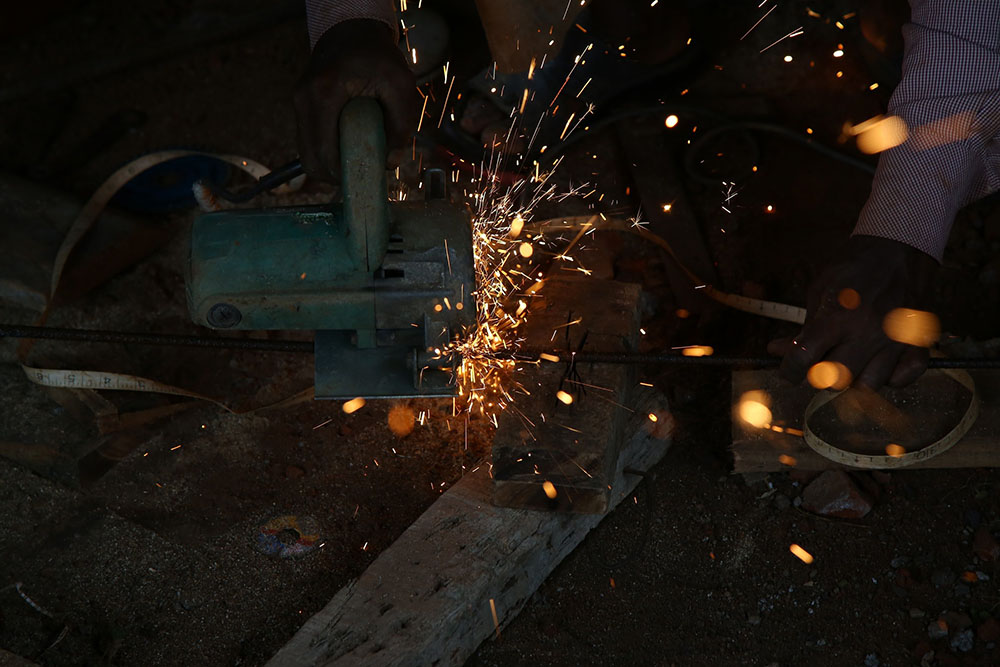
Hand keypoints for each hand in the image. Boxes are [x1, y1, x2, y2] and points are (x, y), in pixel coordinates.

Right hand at [294, 19, 419, 182]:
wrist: (352, 32)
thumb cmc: (377, 56)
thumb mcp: (401, 85)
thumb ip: (401, 125)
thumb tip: (390, 163)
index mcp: (324, 93)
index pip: (324, 152)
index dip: (343, 174)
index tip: (366, 178)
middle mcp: (304, 99)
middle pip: (311, 160)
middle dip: (337, 176)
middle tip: (363, 175)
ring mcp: (299, 104)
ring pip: (307, 155)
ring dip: (331, 166)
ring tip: (357, 163)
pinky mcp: (302, 108)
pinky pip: (310, 143)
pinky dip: (327, 153)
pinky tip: (348, 150)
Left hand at [767, 235, 938, 389]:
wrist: (896, 248)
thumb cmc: (852, 268)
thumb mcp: (819, 292)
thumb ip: (802, 327)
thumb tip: (777, 351)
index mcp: (836, 316)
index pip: (803, 360)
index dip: (789, 370)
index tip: (790, 370)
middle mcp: (866, 332)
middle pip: (835, 380)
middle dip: (820, 376)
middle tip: (820, 362)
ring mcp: (894, 340)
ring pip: (868, 385)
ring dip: (853, 379)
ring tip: (849, 361)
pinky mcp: (916, 342)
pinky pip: (902, 379)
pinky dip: (889, 379)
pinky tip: (878, 364)